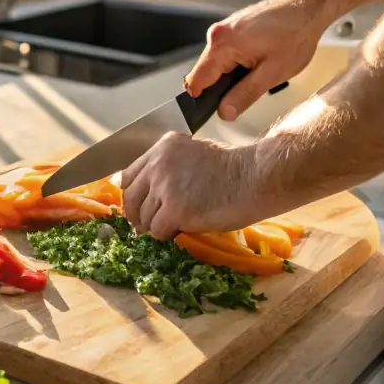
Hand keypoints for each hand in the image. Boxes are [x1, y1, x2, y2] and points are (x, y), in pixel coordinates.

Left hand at [120, 133, 264, 239]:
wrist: (255, 177)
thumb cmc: (234, 170)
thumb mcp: (194, 154)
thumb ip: (170, 167)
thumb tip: (151, 193)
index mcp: (163, 148)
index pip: (128, 175)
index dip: (133, 195)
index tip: (138, 206)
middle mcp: (159, 164)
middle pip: (131, 198)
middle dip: (136, 215)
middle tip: (144, 227)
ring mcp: (165, 187)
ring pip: (144, 217)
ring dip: (155, 227)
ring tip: (171, 227)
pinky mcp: (176, 210)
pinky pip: (159, 230)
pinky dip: (167, 235)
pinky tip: (180, 230)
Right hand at [186, 0, 327, 119]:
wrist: (307, 7)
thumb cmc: (295, 36)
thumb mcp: (272, 74)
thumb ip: (244, 95)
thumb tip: (224, 112)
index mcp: (222, 45)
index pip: (196, 81)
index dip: (203, 100)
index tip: (218, 109)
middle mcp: (217, 33)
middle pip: (206, 72)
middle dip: (224, 86)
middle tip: (253, 86)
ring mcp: (224, 27)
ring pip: (217, 62)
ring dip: (233, 73)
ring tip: (260, 69)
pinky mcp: (232, 25)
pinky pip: (226, 51)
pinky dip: (238, 60)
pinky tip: (260, 57)